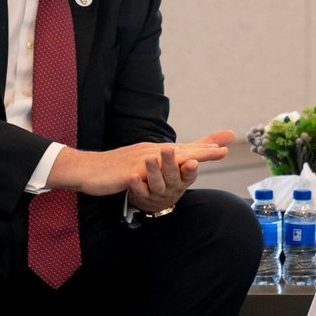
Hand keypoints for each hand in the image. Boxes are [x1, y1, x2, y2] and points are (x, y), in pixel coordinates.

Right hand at [47, 130, 233, 198]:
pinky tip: (165, 173)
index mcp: (156, 151)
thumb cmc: (115, 169)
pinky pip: (144, 173)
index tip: (227, 143)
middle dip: (203, 151)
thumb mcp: (141, 165)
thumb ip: (159, 165)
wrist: (88, 169)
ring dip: (183, 159)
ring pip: (165, 160)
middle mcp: (150, 152)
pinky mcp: (128, 172)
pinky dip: (155, 172)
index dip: (206, 147)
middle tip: (224, 150)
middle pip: (181, 150)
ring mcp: (140, 160)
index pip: (185, 148)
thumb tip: (174, 162)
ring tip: (200, 161)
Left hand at [127, 130, 235, 211]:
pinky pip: (139, 192)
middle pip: (172, 175)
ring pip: (156, 183)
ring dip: (153, 171)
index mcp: (185, 177)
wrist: (156, 199)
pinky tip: (132, 176)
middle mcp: (173, 186)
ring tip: (149, 159)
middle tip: (166, 149)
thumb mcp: (191, 161)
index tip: (193, 161)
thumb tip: (232, 134)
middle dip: (170, 163)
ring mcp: (158, 192)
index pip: (190, 173)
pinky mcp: (143, 196)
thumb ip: (208, 147)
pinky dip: (136, 185)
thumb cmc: (176, 175)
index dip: (191, 168)